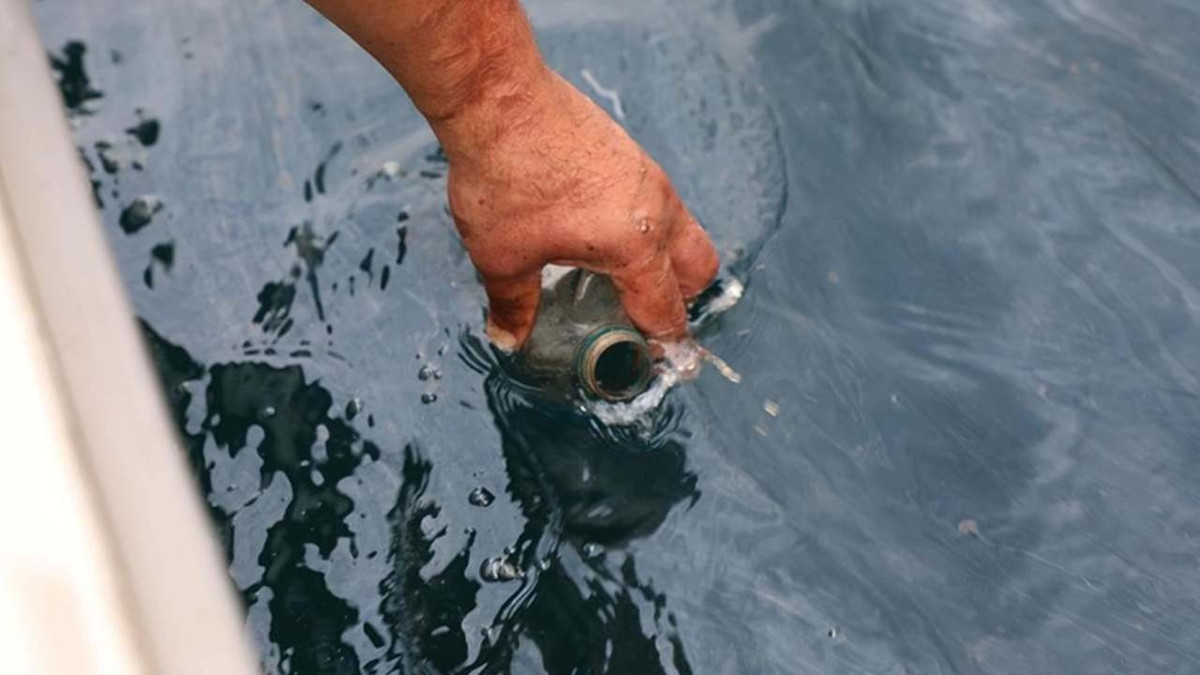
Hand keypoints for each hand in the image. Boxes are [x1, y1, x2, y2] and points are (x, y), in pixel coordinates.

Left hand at [437, 71, 719, 349]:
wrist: (500, 99)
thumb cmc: (506, 178)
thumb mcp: (503, 256)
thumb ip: (513, 304)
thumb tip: (508, 337)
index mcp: (634, 246)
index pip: (666, 307)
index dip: (665, 342)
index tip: (657, 360)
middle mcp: (655, 209)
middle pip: (698, 267)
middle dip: (681, 297)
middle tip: (643, 315)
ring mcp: (647, 174)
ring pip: (680, 228)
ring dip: (662, 258)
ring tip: (615, 274)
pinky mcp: (629, 152)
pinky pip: (656, 200)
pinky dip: (644, 224)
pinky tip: (595, 227)